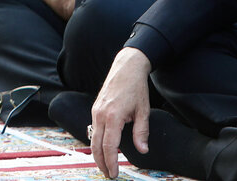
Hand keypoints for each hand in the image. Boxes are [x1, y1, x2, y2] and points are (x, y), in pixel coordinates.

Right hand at [90, 47, 152, 177]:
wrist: (126, 67)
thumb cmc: (136, 87)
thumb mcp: (143, 111)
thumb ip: (142, 132)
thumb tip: (143, 150)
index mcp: (113, 116)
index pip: (109, 146)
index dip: (111, 162)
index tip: (114, 173)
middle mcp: (100, 114)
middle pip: (96, 145)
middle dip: (101, 162)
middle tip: (109, 174)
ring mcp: (96, 111)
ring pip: (92, 138)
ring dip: (97, 154)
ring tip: (106, 165)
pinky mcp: (95, 108)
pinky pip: (93, 129)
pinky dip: (97, 142)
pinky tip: (103, 148)